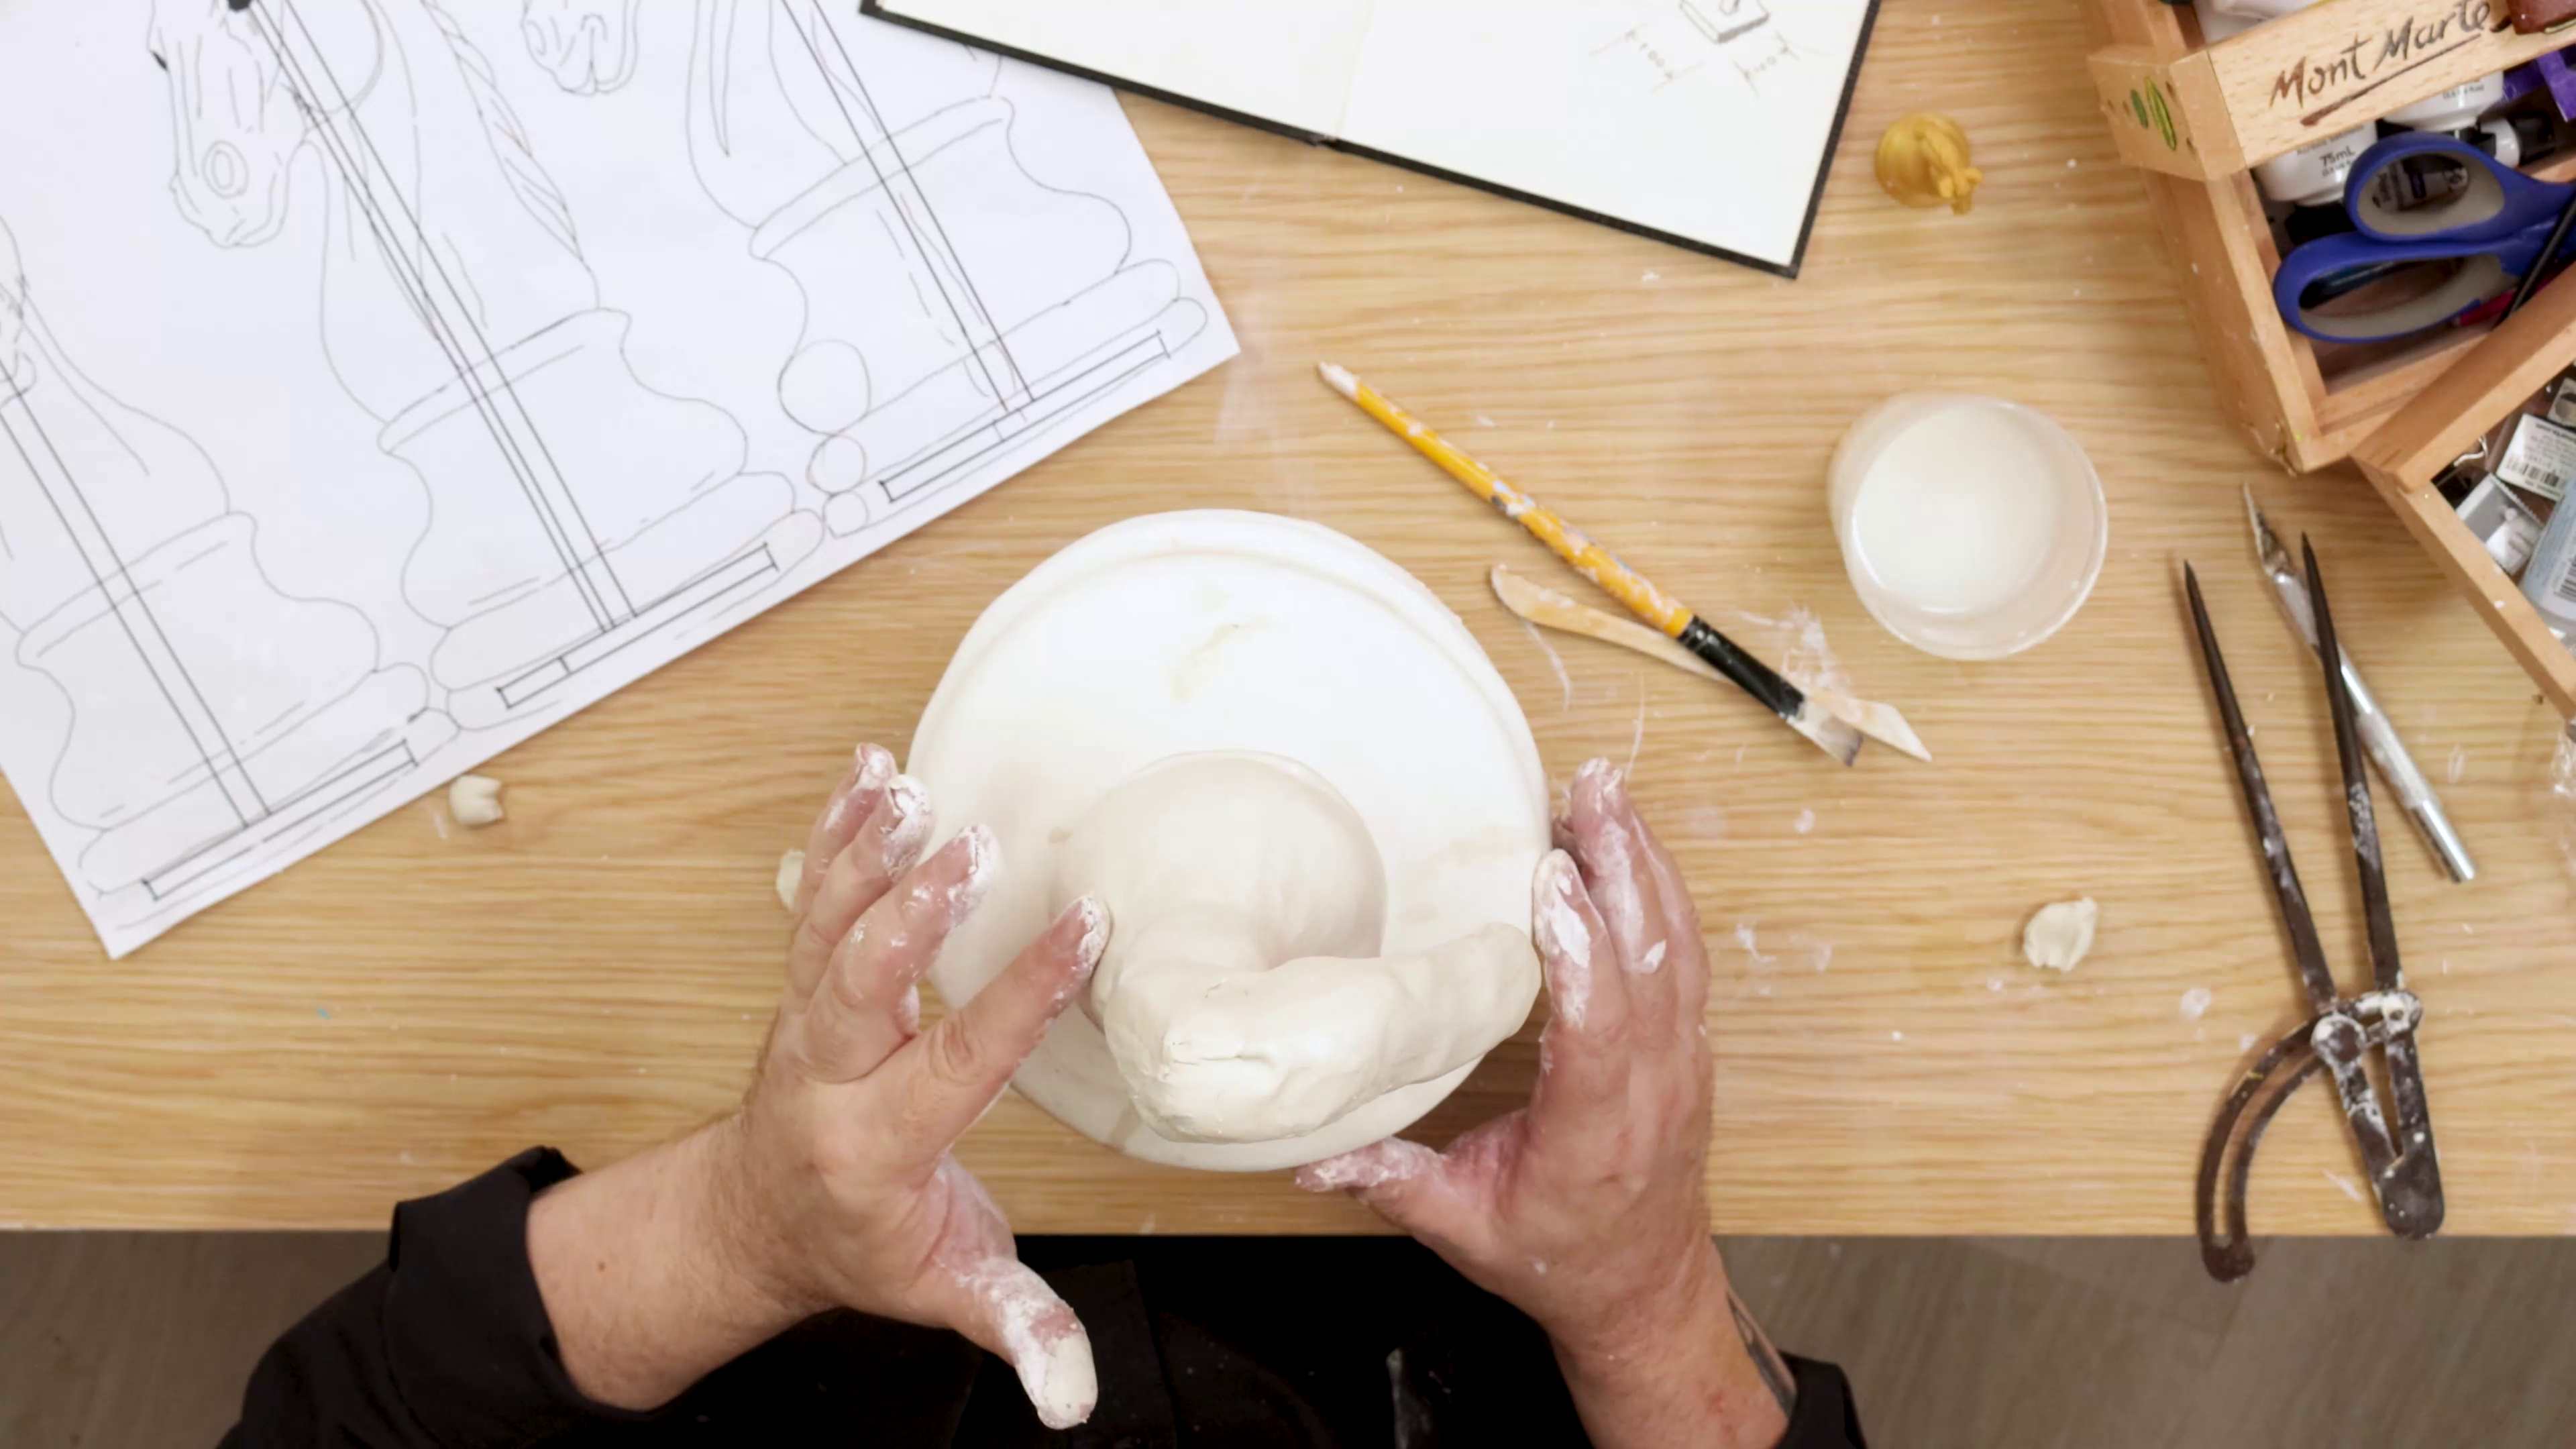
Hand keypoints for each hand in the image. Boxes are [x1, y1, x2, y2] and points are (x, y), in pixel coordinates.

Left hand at [529, 745, 1107, 1428]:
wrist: (753, 1221)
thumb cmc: (858, 1245)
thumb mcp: (943, 1290)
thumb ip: (1013, 1327)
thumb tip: (1073, 1391)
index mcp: (879, 1144)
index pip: (958, 1059)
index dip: (1021, 994)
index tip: (1083, 931)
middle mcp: (831, 1073)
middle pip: (863, 980)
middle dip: (915, 913)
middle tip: (973, 846)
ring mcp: (806, 1021)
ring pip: (825, 927)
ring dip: (864, 851)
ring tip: (906, 784)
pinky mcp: (801, 984)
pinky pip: (813, 900)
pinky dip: (836, 833)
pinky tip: (870, 774)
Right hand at [1298, 760, 1793, 1448]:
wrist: (1645, 1292)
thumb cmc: (1559, 1261)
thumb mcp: (1462, 1229)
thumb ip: (1390, 1181)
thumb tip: (1309, 1156)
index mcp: (1596, 1130)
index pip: (1598, 1026)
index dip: (1579, 948)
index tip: (1551, 875)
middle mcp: (1653, 1085)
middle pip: (1651, 960)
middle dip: (1622, 865)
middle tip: (1593, 788)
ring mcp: (1682, 1060)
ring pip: (1677, 945)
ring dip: (1645, 861)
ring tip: (1609, 791)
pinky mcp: (1687, 1044)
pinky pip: (1685, 955)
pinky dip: (1661, 891)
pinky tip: (1632, 842)